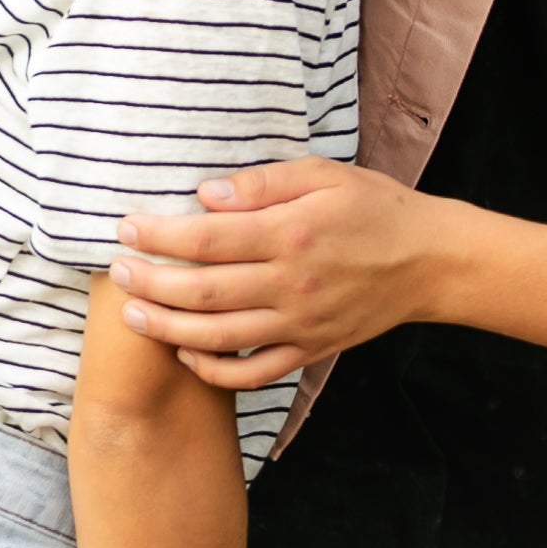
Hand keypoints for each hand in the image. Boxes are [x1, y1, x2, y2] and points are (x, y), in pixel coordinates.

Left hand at [113, 161, 448, 390]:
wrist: (428, 260)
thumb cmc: (374, 207)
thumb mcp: (324, 174)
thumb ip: (263, 183)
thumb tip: (206, 194)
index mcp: (291, 234)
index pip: (208, 238)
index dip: (160, 235)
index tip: (127, 228)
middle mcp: (290, 284)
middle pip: (202, 292)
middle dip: (150, 283)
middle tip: (118, 272)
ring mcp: (299, 324)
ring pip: (218, 337)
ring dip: (167, 329)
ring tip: (133, 316)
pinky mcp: (310, 350)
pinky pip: (253, 373)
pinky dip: (214, 371)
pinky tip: (188, 354)